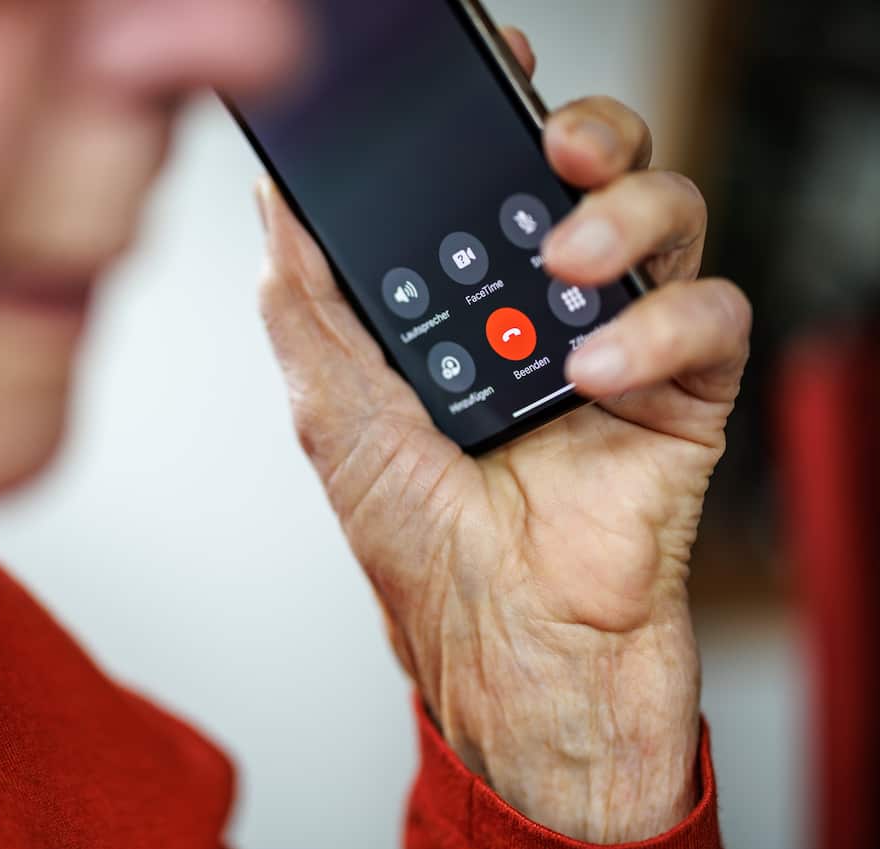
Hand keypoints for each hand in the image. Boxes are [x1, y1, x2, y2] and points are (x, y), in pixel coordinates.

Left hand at [256, 28, 749, 843]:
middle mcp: (543, 308)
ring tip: (562, 261)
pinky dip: (658, 328)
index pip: (489, 177)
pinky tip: (597, 370)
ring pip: (666, 215)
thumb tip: (277, 201)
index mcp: (461, 303)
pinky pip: (710, 314)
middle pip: (591, 172)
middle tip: (549, 142)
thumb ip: (306, 299)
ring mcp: (618, 341)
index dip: (496, 113)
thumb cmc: (418, 540)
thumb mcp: (330, 407)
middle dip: (581, 135)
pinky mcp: (685, 389)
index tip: (491, 66)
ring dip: (622, 216)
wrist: (503, 643)